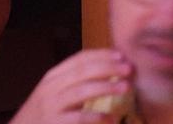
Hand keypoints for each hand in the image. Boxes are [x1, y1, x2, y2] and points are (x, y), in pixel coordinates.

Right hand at [10, 49, 130, 123]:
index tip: (122, 56)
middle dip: (107, 67)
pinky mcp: (55, 123)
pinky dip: (96, 117)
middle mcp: (51, 87)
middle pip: (81, 71)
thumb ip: (75, 84)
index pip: (78, 59)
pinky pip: (78, 118)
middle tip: (129, 68)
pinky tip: (111, 119)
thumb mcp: (55, 93)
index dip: (101, 55)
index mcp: (53, 76)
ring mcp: (52, 105)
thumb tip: (106, 74)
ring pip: (80, 91)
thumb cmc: (44, 113)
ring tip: (125, 87)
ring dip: (105, 87)